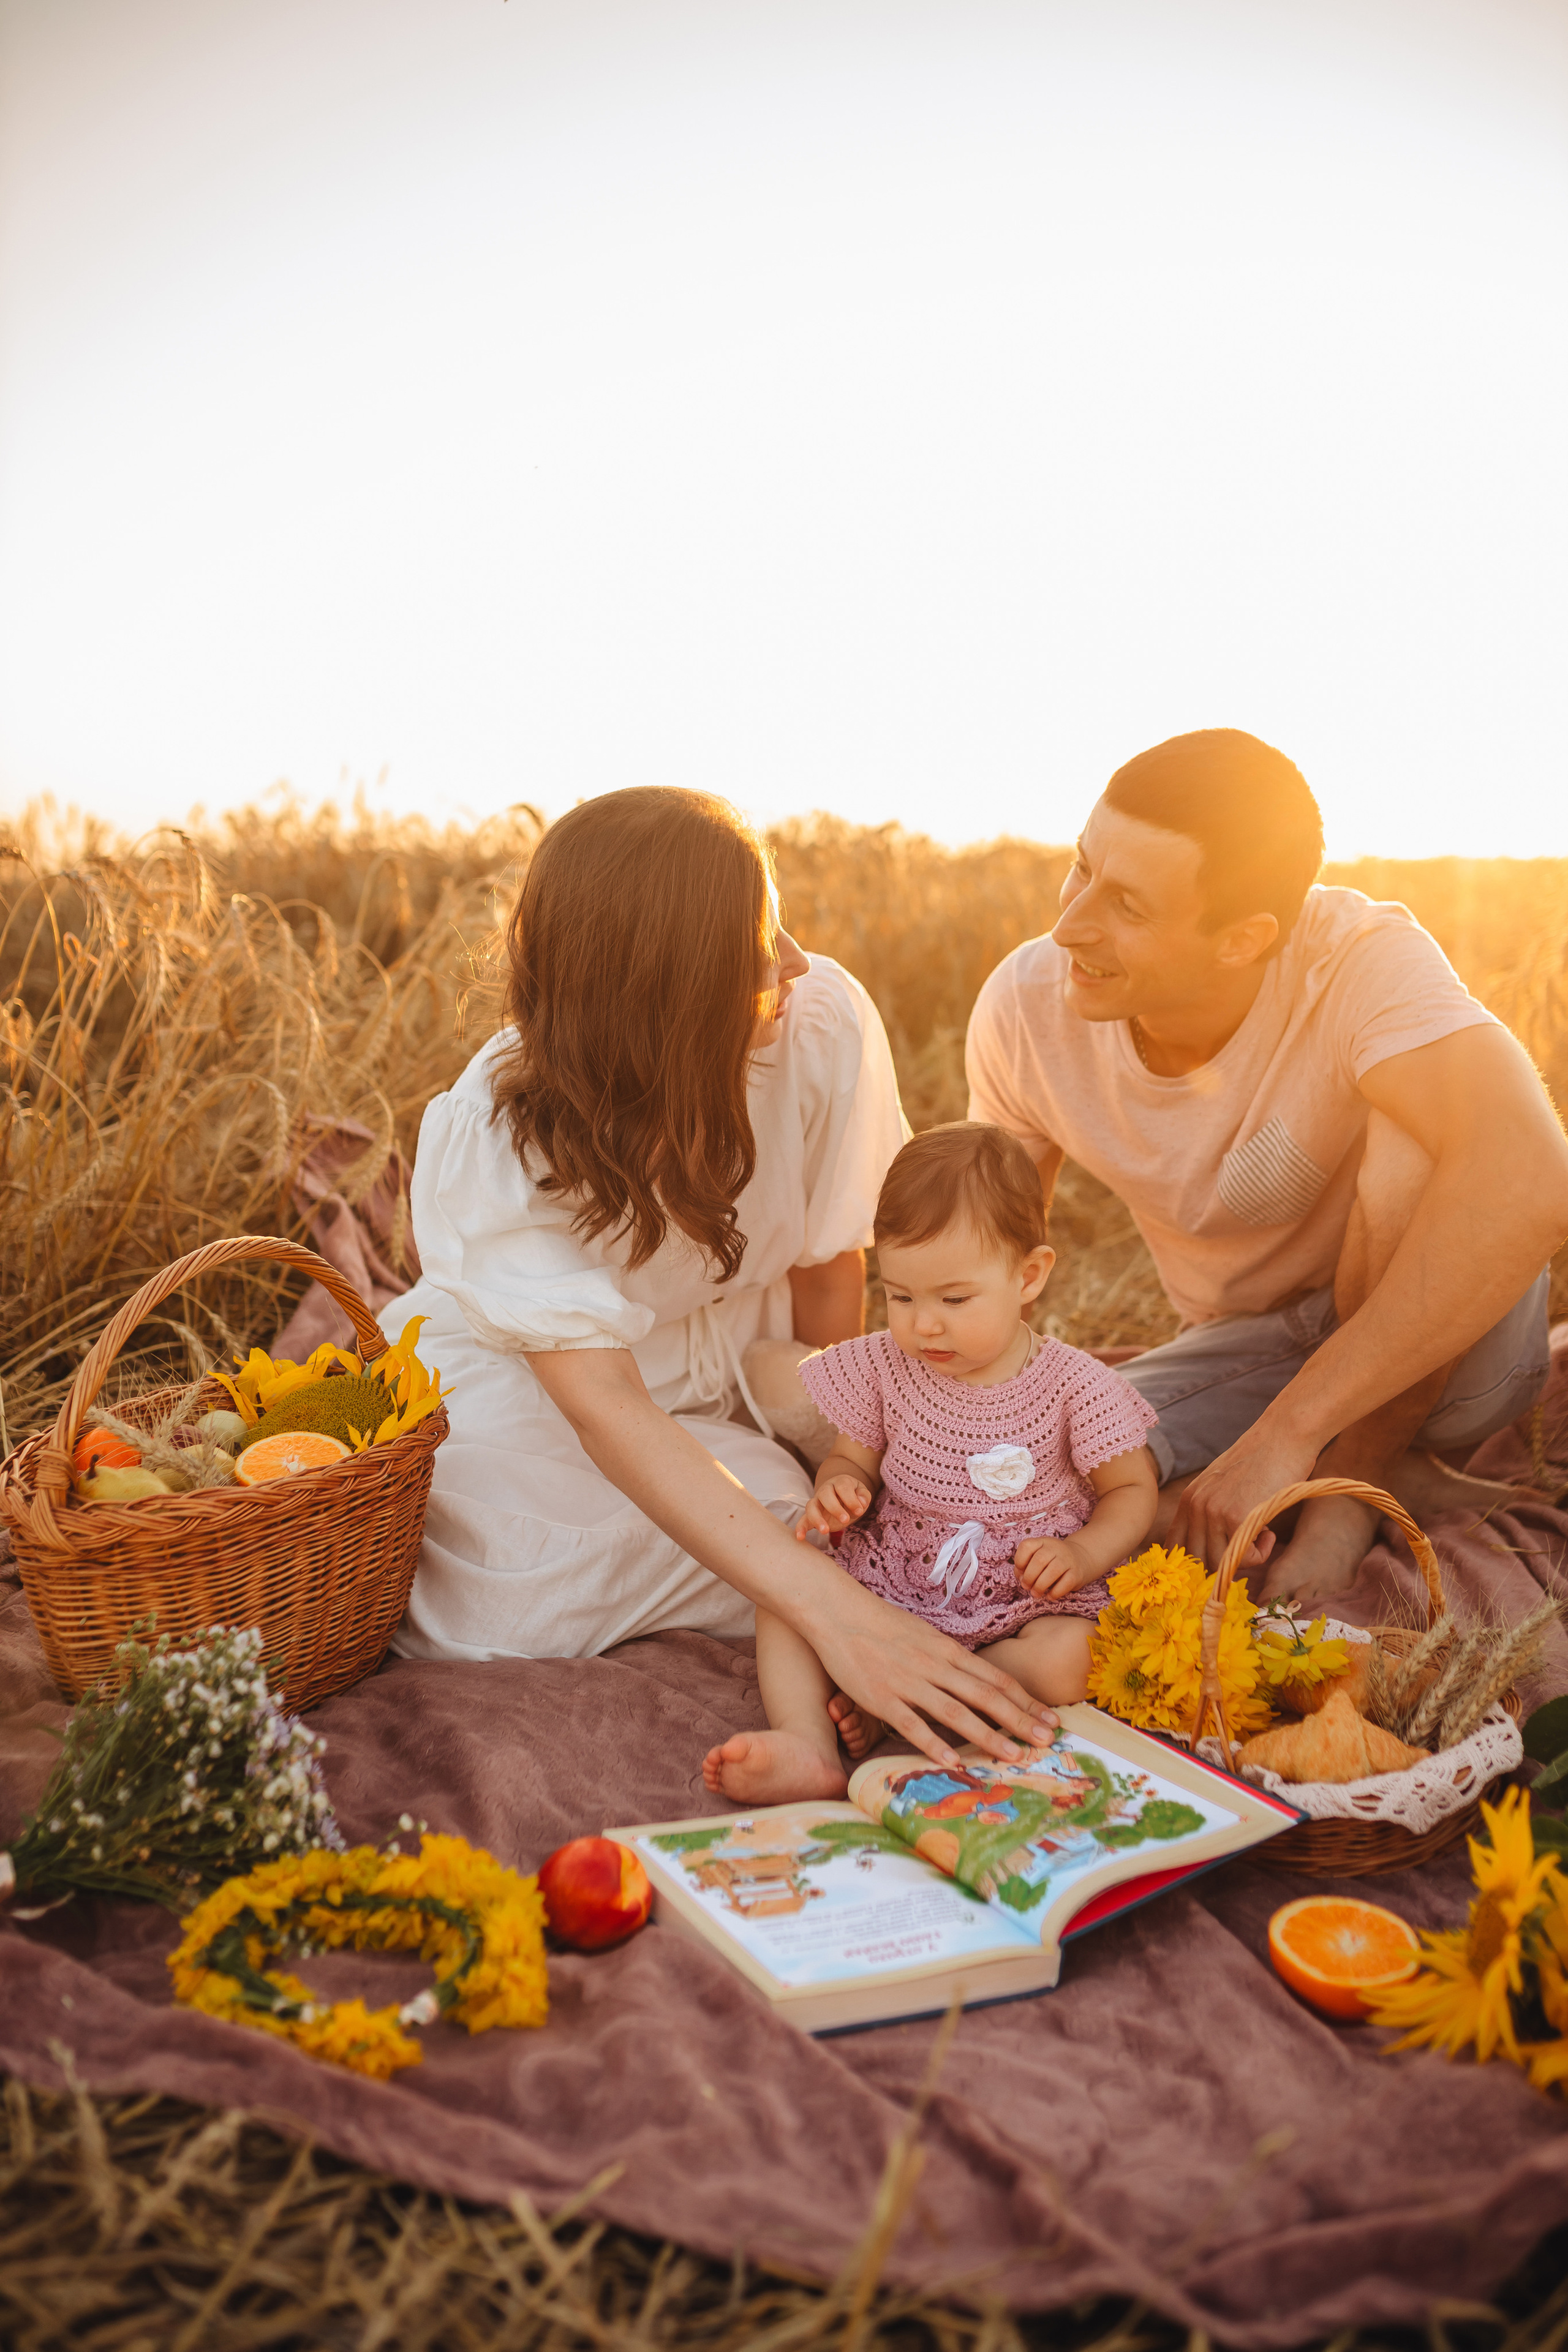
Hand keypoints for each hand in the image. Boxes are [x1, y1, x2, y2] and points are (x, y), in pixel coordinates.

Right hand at [796, 1474, 871, 1540]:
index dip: (851, 1499)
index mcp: (840, 1482)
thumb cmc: (853, 1495)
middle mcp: (825, 1490)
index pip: (843, 1487)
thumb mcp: (862, 1493)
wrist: (842, 1496)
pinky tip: (800, 1537)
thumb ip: (863, 1496)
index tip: (859, 1511)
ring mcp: (816, 1502)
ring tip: (825, 1531)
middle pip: (825, 1495)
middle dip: (835, 1508)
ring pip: (811, 1506)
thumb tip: (861, 1503)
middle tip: (845, 1520)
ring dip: (817, 1519)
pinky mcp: (811, 1515)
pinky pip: (803, 1519)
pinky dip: (800, 1527)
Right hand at [797, 1573, 1058, 1768]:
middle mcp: (934, 1665)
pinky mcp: (882, 1697)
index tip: (1050, 1718)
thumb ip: (948, 1659)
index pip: (996, 1678)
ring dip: (988, 1735)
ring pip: (956, 1713)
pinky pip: (913, 1725)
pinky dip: (935, 1744)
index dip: (1025, 1700)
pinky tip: (954, 1762)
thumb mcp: (923, 1636)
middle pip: (986, 1696)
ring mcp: (909, 1682)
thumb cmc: (881, 1624)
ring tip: (1014, 1755)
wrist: (838, 1612)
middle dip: (1020, 1720)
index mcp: (947, 1650)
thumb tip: (974, 1679)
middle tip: (1048, 1740)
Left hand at [1013, 1534, 1096, 1595]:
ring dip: (1040, 1586)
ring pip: (1052, 1572)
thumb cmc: (1052, 1561)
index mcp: (1043, 1542)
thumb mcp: (1039, 1556)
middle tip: (1026, 1587)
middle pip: (1039, 1560)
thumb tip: (1021, 1578)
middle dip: (1029, 1577)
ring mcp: (1068, 1560)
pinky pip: (1065, 1584)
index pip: (1027, 1546)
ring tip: (1036, 1593)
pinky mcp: (1077, 1574)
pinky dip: (1055, 1593)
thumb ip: (1026, 1566)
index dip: (1020, 1561)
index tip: (1020, 1572)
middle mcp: (1056, 1548)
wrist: (1081, 1558)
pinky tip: (1049, 1596)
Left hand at [1167, 1420, 1310, 1569]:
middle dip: (1225, 1561)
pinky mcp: (1236, 1517)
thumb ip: (1210, 1512)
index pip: (1175, 1547)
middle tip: (1247, 1545)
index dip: (1195, 1562)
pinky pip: (1245, 1557)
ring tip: (1261, 1534)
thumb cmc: (1260, 1462)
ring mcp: (1213, 1512)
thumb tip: (1209, 1556)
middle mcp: (1195, 1506)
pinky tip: (1270, 1532)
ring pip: (1220, 1563)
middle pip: (1198, 1561)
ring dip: (1245, 1558)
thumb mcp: (1222, 1485)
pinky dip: (1261, 1553)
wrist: (1283, 1437)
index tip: (1220, 1559)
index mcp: (1188, 1499)